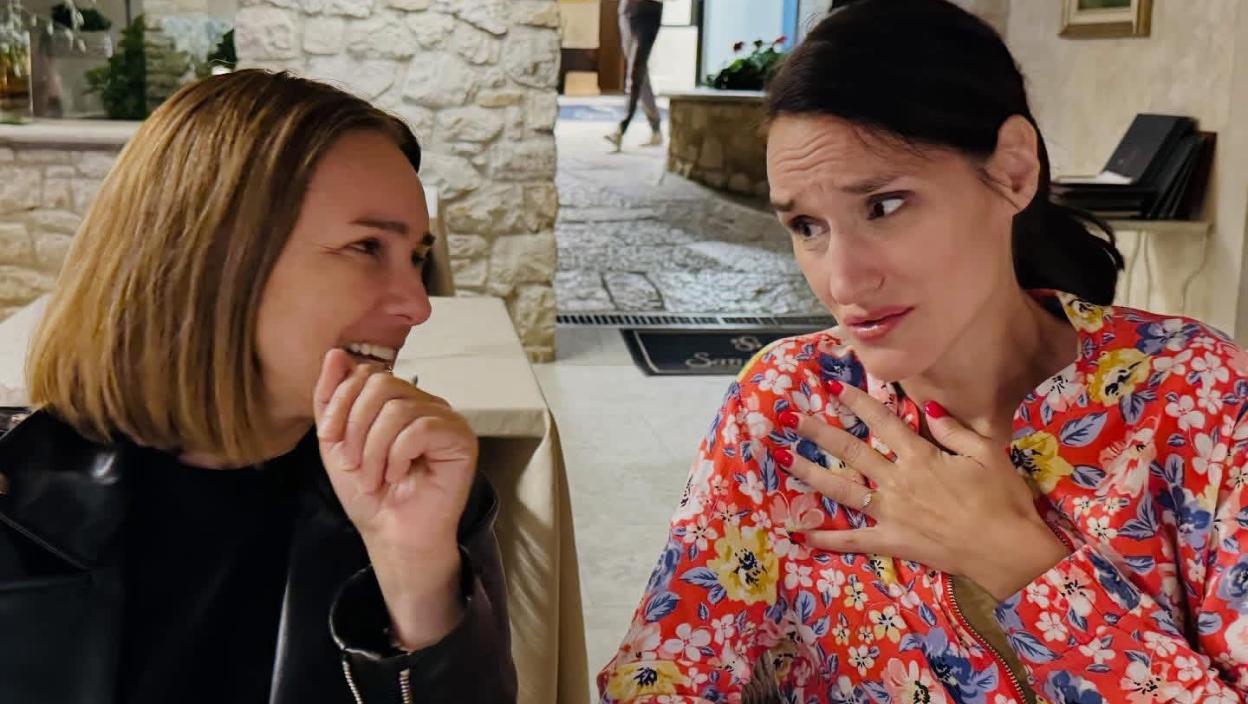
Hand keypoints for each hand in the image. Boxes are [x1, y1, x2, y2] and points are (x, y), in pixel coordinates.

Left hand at [313, 348, 478, 648]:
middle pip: (382, 383)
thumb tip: (335, 353)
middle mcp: (425, 403)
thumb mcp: (336, 442)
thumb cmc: (370, 494)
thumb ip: (332, 398)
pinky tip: (398, 476)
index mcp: (399, 400)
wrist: (391, 534)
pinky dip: (398, 455)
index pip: (368, 373)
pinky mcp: (461, 439)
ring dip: (374, 449)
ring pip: (398, 408)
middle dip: (356, 425)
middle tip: (353, 463)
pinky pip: (421, 428)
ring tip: (375, 478)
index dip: (342, 402)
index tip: (330, 439)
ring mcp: (446, 419)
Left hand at [778, 380, 1069, 599]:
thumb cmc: (1002, 500)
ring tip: (785, 461)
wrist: (1006, 550)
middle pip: (851, 451)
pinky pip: (853, 540)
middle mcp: (897, 481)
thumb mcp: (986, 454)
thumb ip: (954, 430)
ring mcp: (890, 512)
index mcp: (920, 456)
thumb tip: (928, 407)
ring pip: (842, 490)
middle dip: (819, 433)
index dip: (858, 403)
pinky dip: (827, 538)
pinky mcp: (892, 541)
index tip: (834, 388)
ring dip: (811, 473)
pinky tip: (802, 534)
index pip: (883, 423)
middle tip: (791, 419)